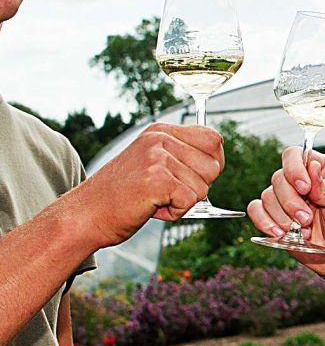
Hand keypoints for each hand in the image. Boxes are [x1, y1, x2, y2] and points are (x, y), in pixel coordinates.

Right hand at [70, 124, 224, 245]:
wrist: (86, 213)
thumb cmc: (121, 194)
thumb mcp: (151, 162)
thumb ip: (180, 156)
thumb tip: (217, 162)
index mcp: (161, 132)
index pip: (213, 139)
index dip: (214, 162)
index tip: (197, 177)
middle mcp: (160, 139)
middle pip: (213, 166)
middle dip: (197, 187)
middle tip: (166, 192)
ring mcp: (157, 157)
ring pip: (203, 188)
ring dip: (183, 202)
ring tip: (154, 199)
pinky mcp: (156, 179)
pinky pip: (190, 201)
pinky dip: (175, 213)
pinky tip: (151, 208)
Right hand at [247, 148, 324, 278]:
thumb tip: (312, 165)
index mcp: (323, 171)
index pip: (296, 155)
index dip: (294, 168)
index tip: (304, 189)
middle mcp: (302, 183)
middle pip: (278, 177)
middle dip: (290, 202)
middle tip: (307, 220)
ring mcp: (288, 201)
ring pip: (267, 196)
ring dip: (280, 216)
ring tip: (302, 232)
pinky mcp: (278, 219)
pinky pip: (257, 211)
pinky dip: (263, 221)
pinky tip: (280, 233)